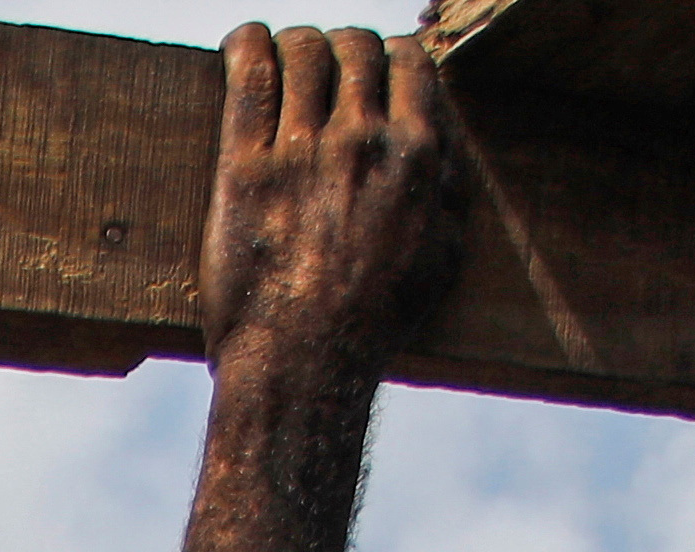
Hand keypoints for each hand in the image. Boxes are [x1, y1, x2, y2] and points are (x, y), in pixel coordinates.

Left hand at [196, 25, 443, 375]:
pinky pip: (249, 74)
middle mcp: (362, 142)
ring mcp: (301, 150)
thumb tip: (446, 143)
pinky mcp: (245, 167)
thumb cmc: (376, 323)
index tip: (373, 67)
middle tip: (325, 67)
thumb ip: (450, 191)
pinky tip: (244, 46)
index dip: (388, 55)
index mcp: (417, 157)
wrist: (306, 364)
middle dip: (341, 49)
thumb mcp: (441, 258)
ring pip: (302, 50)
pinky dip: (246, 44)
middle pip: (353, 48)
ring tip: (284, 58)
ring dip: (295, 44)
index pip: (408, 62)